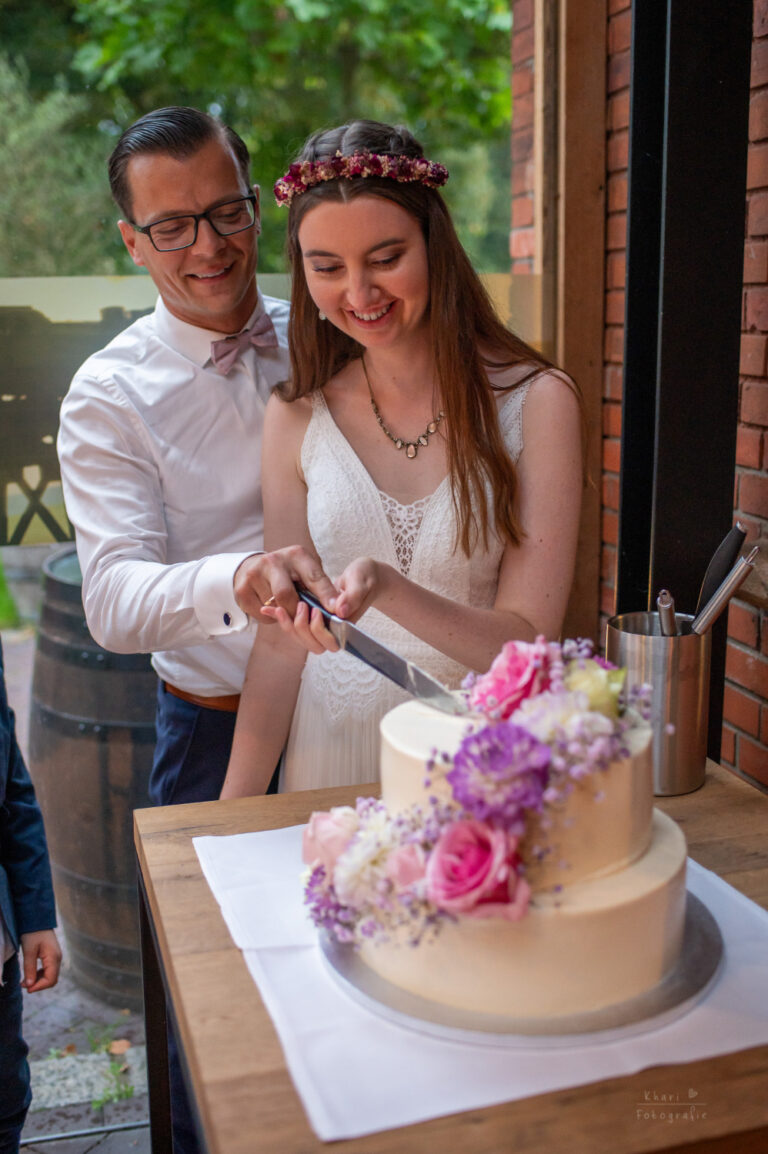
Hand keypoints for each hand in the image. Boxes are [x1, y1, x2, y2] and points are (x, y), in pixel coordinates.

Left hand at [20, 929, 61, 992]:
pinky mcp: (52, 955)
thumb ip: (29, 969)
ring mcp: (56, 957)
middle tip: (23, 985)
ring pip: (50, 975)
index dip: (39, 987)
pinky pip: (48, 970)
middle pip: (51, 979)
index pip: (50, 980)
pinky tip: (30, 973)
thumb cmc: (32, 933)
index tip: (27, 989)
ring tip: (24, 981)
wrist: (37, 919)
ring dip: (38, 980)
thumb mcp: (28, 951)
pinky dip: (39, 975)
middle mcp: (57, 958)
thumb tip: (29, 986)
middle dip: (38, 985)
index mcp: (53, 957)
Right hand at [234, 546, 337, 622]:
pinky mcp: (242, 589)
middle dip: (296, 611)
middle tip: (302, 615)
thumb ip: (318, 587)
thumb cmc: (287, 573)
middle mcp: (274, 561)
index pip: (313, 577)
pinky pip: (260, 613)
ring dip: (283, 613)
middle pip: (286, 595)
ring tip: (284, 604)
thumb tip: (337, 609)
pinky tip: (270, 605)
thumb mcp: (305, 571)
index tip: (336, 610)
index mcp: (296, 555)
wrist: (252, 567)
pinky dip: (270, 616)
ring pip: (273, 607)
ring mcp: (255, 574)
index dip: (325, 595)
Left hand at [261, 558, 387, 655]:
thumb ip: (353, 596)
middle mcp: (334, 629)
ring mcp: (324, 626)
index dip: (317, 630)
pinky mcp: (314, 619)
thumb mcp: (361, 581)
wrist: (364, 576)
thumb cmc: (366, 577)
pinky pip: (297, 627)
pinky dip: (283, 619)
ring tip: (277, 607)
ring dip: (289, 626)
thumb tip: (339, 611)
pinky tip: (268, 609)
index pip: (330, 641)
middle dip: (301, 629)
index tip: (312, 610)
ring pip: (302, 638)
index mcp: (347, 624)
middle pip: (314, 645)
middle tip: (298, 606)